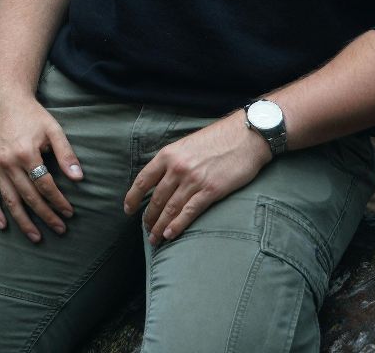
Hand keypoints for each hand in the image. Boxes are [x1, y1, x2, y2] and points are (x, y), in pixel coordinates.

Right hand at [0, 86, 84, 243]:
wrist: (4, 99)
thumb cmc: (32, 115)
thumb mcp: (53, 130)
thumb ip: (66, 154)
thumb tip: (79, 178)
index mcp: (26, 153)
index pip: (45, 185)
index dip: (59, 201)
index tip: (70, 212)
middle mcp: (8, 163)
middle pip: (29, 197)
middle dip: (46, 215)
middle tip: (60, 229)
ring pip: (10, 200)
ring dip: (23, 221)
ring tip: (36, 236)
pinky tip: (3, 225)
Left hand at [124, 112, 270, 243]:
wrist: (246, 136)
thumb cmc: (217, 139)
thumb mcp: (186, 145)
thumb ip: (172, 161)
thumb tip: (160, 180)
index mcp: (168, 155)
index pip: (142, 180)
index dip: (132, 197)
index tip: (128, 210)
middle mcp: (177, 168)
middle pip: (156, 198)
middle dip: (148, 217)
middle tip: (145, 229)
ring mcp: (193, 180)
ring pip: (170, 208)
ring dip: (160, 226)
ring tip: (155, 238)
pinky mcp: (211, 190)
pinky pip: (189, 212)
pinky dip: (177, 225)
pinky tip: (169, 235)